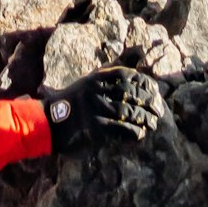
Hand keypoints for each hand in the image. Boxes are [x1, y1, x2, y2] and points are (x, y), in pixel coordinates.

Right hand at [40, 68, 165, 152]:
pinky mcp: (94, 128)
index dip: (144, 82)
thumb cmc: (70, 103)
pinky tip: (139, 135)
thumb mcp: (87, 84)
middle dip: (149, 102)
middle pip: (131, 93)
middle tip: (158, 111)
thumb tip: (133, 71)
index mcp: (95, 78)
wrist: (48, 122)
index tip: (155, 90)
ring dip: (145, 119)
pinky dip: (133, 132)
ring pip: (128, 112)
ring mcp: (95, 109)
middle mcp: (96, 91)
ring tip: (152, 124)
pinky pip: (120, 129)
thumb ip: (106, 78)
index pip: (127, 75)